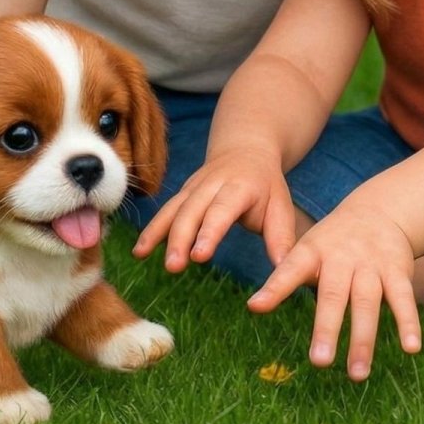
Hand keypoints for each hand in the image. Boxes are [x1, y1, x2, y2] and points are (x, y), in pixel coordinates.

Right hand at [132, 150, 295, 271]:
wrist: (246, 149)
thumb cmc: (266, 185)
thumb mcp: (281, 207)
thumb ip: (280, 240)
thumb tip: (284, 274)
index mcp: (240, 186)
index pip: (222, 209)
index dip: (210, 231)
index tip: (200, 256)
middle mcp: (213, 183)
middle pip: (192, 210)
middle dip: (180, 237)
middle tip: (174, 266)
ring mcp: (194, 185)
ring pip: (174, 208)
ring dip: (159, 232)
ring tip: (145, 256)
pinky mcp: (183, 192)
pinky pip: (165, 210)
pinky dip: (151, 229)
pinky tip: (139, 251)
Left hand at [246, 201, 420, 380]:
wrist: (379, 211)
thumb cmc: (333, 242)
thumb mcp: (308, 250)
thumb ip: (287, 277)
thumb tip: (255, 307)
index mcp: (313, 252)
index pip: (290, 270)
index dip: (274, 288)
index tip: (256, 306)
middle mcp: (341, 257)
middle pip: (333, 295)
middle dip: (327, 328)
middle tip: (319, 362)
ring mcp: (370, 264)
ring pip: (366, 303)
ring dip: (362, 340)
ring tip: (356, 375)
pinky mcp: (397, 270)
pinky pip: (402, 298)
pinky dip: (408, 323)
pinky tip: (411, 348)